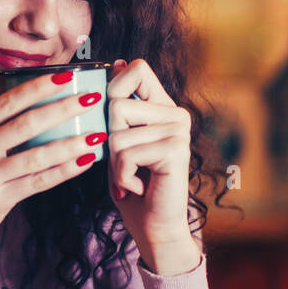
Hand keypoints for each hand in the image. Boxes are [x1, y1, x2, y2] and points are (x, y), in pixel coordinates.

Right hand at [0, 71, 105, 278]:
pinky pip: (38, 182)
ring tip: (97, 133)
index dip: (39, 87)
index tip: (66, 75)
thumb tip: (34, 114)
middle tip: (92, 98)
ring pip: (36, 154)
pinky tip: (84, 161)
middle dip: (63, 108)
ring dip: (71, 142)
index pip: (7, 102)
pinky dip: (64, 170)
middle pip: (26, 123)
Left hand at [107, 58, 201, 273]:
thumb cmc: (131, 184)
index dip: (114, 87)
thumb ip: (117, 107)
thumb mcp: (117, 141)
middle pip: (117, 103)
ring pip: (117, 132)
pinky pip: (126, 154)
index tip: (114, 119)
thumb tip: (118, 62)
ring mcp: (178, 131)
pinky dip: (122, 176)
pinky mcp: (175, 150)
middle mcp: (176, 114)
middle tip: (126, 162)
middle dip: (108, 139)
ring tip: (132, 176)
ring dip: (114, 163)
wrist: (153, 226)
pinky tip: (137, 186)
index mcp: (163, 106)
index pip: (137, 68)